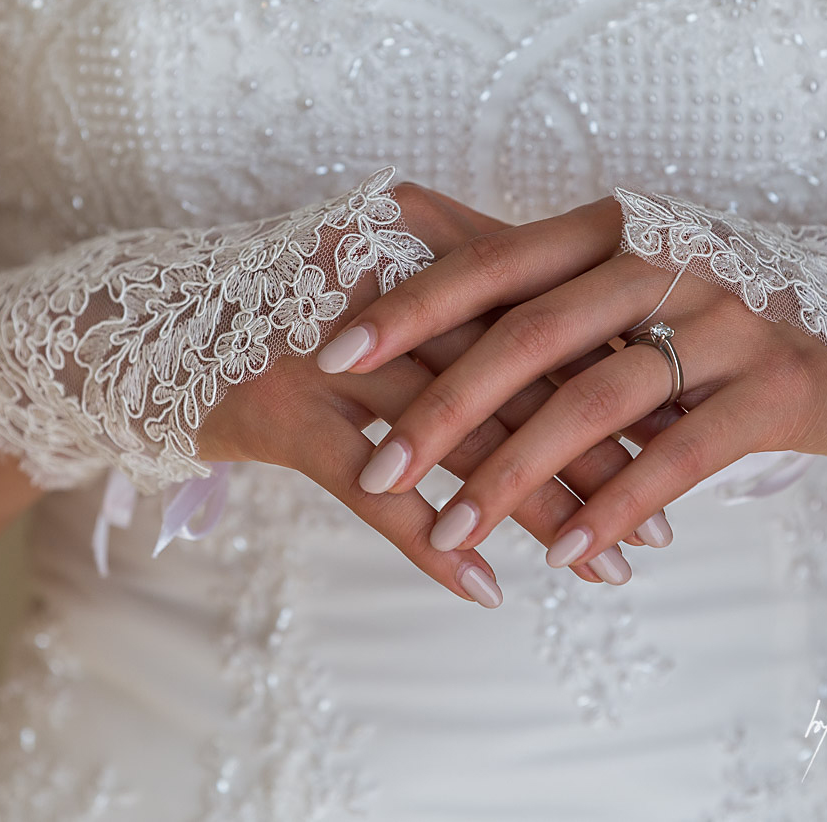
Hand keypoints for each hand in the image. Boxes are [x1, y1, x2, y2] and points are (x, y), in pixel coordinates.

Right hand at [197, 184, 640, 605]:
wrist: (145, 330)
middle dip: (601, 459)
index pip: (543, 316)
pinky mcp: (283, 416)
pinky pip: (375, 496)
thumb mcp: (376, 267)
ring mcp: (328, 354)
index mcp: (418, 235)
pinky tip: (489, 591)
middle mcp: (381, 289)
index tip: (681, 431)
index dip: (616, 376)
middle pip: (518, 383)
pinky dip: (434, 546)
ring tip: (607, 569)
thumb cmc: (286, 304)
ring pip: (461, 443)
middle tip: (665, 521)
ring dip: (539, 514)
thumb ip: (469, 283)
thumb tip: (586, 328)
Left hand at [315, 196, 826, 572]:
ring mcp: (725, 317)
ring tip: (452, 530)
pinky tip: (566, 553)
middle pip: (529, 335)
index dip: (405, 310)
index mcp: (611, 230)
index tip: (329, 356)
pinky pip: (679, 454)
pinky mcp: (776, 384)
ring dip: (515, 474)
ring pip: (596, 398)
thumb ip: (546, 304)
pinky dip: (616, 506)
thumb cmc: (717, 325)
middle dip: (442, 409)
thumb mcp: (631, 297)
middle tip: (375, 472)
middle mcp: (662, 258)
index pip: (488, 265)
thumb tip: (425, 320)